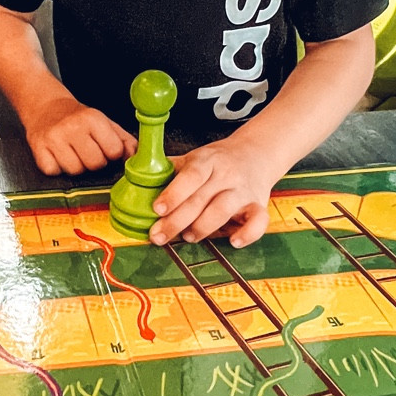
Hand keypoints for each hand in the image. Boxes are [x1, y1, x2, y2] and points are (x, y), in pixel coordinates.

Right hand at [24, 94, 136, 174]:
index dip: (111, 154)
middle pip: (95, 164)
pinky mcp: (38, 148)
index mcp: (93, 118)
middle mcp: (73, 126)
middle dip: (94, 162)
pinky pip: (53, 171)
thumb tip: (138, 157)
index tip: (104, 148)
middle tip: (87, 150)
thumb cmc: (77, 117)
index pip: (114, 151)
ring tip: (72, 152)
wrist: (45, 105)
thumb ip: (125, 140)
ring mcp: (54, 138)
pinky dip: (56, 167)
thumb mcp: (104, 122)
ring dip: (75, 166)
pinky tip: (57, 154)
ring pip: (74, 171)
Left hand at [147, 138, 279, 247]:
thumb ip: (169, 171)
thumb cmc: (218, 162)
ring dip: (203, 227)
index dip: (173, 193)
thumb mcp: (194, 159)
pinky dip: (248, 234)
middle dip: (177, 221)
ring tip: (188, 236)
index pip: (190, 176)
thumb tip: (137, 179)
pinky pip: (258, 221)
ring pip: (223, 210)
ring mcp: (243, 190)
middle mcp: (226, 174)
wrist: (256, 154)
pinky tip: (233, 242)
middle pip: (201, 199)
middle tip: (159, 236)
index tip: (157, 209)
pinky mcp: (259, 205)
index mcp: (207, 161)